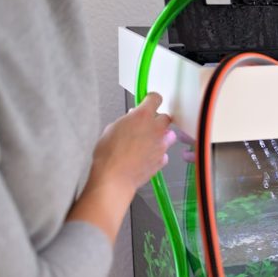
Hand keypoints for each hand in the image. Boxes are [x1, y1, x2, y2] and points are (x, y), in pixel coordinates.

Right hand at [68, 93, 176, 242]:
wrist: (114, 177)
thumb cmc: (108, 153)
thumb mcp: (112, 128)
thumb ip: (127, 120)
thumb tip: (132, 118)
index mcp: (142, 116)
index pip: (155, 98)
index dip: (152, 99)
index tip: (150, 101)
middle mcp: (156, 128)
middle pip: (166, 117)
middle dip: (157, 119)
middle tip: (146, 125)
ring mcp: (161, 144)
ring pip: (169, 135)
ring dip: (160, 136)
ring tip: (147, 142)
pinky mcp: (162, 159)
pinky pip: (164, 152)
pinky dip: (158, 153)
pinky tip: (146, 156)